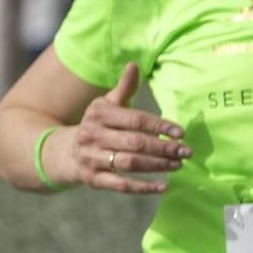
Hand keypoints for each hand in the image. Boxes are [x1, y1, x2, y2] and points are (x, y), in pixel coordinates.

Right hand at [65, 62, 188, 194]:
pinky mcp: (93, 179)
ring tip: (178, 165)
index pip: (135, 120)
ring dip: (157, 165)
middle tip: (186, 152)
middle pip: (135, 143)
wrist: (66, 153)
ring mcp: (91, 159)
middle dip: (163, 148)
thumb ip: (124, 88)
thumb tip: (134, 65)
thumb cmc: (98, 125)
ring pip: (130, 163)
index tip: (181, 132)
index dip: (159, 126)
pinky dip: (143, 188)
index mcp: (98, 114)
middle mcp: (92, 135)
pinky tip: (163, 186)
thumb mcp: (107, 105)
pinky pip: (121, 185)